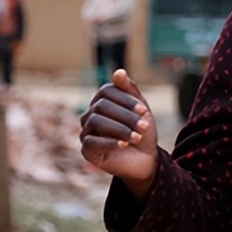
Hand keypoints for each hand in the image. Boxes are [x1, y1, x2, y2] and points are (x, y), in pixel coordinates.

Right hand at [79, 69, 158, 198]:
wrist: (145, 159)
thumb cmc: (143, 132)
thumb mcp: (141, 110)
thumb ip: (130, 90)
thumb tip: (118, 71)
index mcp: (103, 101)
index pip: (107, 92)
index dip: (126, 100)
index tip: (143, 111)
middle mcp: (91, 114)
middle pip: (101, 107)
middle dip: (125, 116)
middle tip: (144, 126)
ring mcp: (87, 131)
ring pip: (95, 122)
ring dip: (119, 129)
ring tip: (137, 137)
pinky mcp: (86, 149)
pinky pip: (92, 141)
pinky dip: (109, 142)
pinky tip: (124, 144)